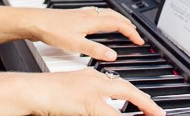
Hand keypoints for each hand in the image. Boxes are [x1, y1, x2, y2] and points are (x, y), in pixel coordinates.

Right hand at [29, 68, 164, 115]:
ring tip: (154, 115)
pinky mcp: (88, 102)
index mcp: (91, 77)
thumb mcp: (70, 96)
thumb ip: (85, 101)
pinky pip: (111, 115)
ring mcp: (92, 90)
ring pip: (125, 99)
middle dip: (145, 101)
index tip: (146, 102)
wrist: (31, 89)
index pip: (119, 84)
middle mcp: (94, 80)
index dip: (134, 95)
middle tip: (157, 112)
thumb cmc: (44, 94)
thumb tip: (95, 109)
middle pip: (127, 88)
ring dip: (142, 108)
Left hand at [30, 6, 142, 61]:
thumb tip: (112, 55)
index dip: (131, 32)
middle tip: (135, 33)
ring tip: (122, 26)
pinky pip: (97, 14)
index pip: (118, 24)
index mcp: (92, 21)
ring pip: (106, 13)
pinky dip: (105, 18)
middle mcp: (89, 15)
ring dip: (117, 19)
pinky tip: (98, 23)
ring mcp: (82, 14)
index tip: (139, 40)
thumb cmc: (51, 30)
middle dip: (127, 24)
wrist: (35, 21)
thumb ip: (95, 50)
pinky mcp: (75, 16)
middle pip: (115, 16)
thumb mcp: (75, 45)